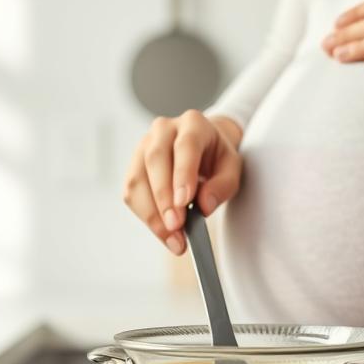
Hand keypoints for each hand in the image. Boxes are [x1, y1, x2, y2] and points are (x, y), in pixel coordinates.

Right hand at [123, 110, 243, 255]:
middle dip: (164, 198)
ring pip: (137, 179)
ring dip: (152, 213)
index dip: (182, 174)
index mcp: (193, 124)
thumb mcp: (232, 169)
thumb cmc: (217, 159)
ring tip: (172, 239)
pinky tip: (163, 232)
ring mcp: (143, 146)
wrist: (202, 149)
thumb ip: (223, 186)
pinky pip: (131, 193)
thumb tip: (204, 206)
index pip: (185, 147)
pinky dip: (145, 216)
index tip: (183, 203)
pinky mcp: (133, 166)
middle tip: (176, 227)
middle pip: (156, 160)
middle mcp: (163, 130)